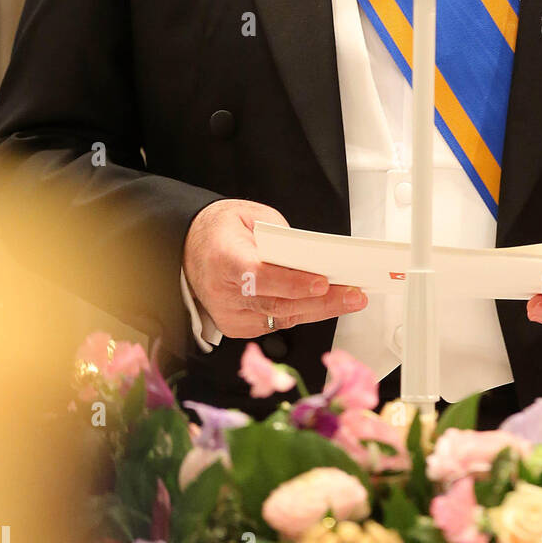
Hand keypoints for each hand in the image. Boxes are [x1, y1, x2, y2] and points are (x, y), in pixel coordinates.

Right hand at [182, 199, 366, 337]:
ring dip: (319, 310)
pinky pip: (275, 324)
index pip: (259, 276)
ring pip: (280, 318)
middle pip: (277, 303)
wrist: (187, 249)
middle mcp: (222, 292)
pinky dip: (301, 313)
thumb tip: (312, 257)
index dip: (292, 282)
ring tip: (351, 299)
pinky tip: (326, 305)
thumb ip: (280, 236)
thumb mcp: (251, 215)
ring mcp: (228, 314)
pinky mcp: (235, 327)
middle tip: (354, 294)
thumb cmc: (221, 230)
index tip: (322, 282)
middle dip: (321, 301)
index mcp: (223, 258)